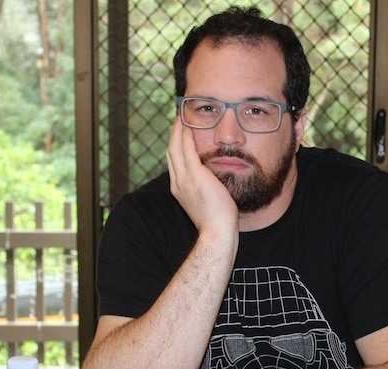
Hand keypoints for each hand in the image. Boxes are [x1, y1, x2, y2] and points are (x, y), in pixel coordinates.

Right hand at [167, 117, 238, 237]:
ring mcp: (184, 179)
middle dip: (173, 136)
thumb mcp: (206, 203)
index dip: (174, 147)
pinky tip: (188, 125)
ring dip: (177, 131)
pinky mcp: (194, 175)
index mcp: (178, 190)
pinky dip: (186, 135)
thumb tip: (213, 184)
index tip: (178, 136)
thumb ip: (204, 190)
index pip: (174, 163)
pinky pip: (187, 149)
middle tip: (177, 120)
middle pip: (171, 152)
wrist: (216, 231)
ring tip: (180, 118)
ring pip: (176, 148)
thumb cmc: (217, 222)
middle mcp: (177, 183)